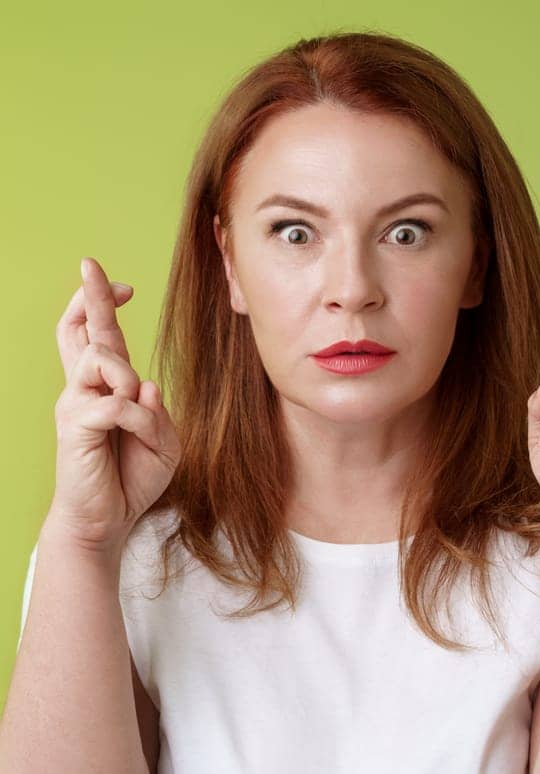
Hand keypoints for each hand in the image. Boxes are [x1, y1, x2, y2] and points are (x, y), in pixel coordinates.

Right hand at [47, 257, 179, 554]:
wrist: (107, 519)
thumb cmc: (132, 477)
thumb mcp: (163, 442)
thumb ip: (158, 412)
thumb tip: (146, 384)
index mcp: (107, 388)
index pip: (98, 337)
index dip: (104, 306)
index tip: (123, 284)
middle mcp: (85, 389)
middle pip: (84, 332)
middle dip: (91, 296)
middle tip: (90, 264)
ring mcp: (76, 404)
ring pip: (103, 359)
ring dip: (128, 377)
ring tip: (136, 409)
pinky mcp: (75, 426)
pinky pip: (116, 405)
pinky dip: (138, 420)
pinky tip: (136, 437)